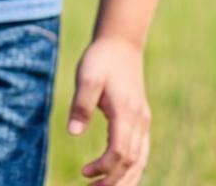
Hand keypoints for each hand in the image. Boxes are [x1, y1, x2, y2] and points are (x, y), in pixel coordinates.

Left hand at [66, 35, 151, 184]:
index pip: (119, 152)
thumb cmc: (101, 59)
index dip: (103, 167)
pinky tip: (117, 174)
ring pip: (140, 160)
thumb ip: (81, 105)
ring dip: (124, 179)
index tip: (84, 173)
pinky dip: (132, 168)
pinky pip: (142, 152)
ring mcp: (143, 121)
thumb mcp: (86, 77)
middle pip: (132, 162)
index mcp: (126, 113)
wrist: (121, 43)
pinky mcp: (141, 119)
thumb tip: (73, 132)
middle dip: (114, 181)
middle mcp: (139, 121)